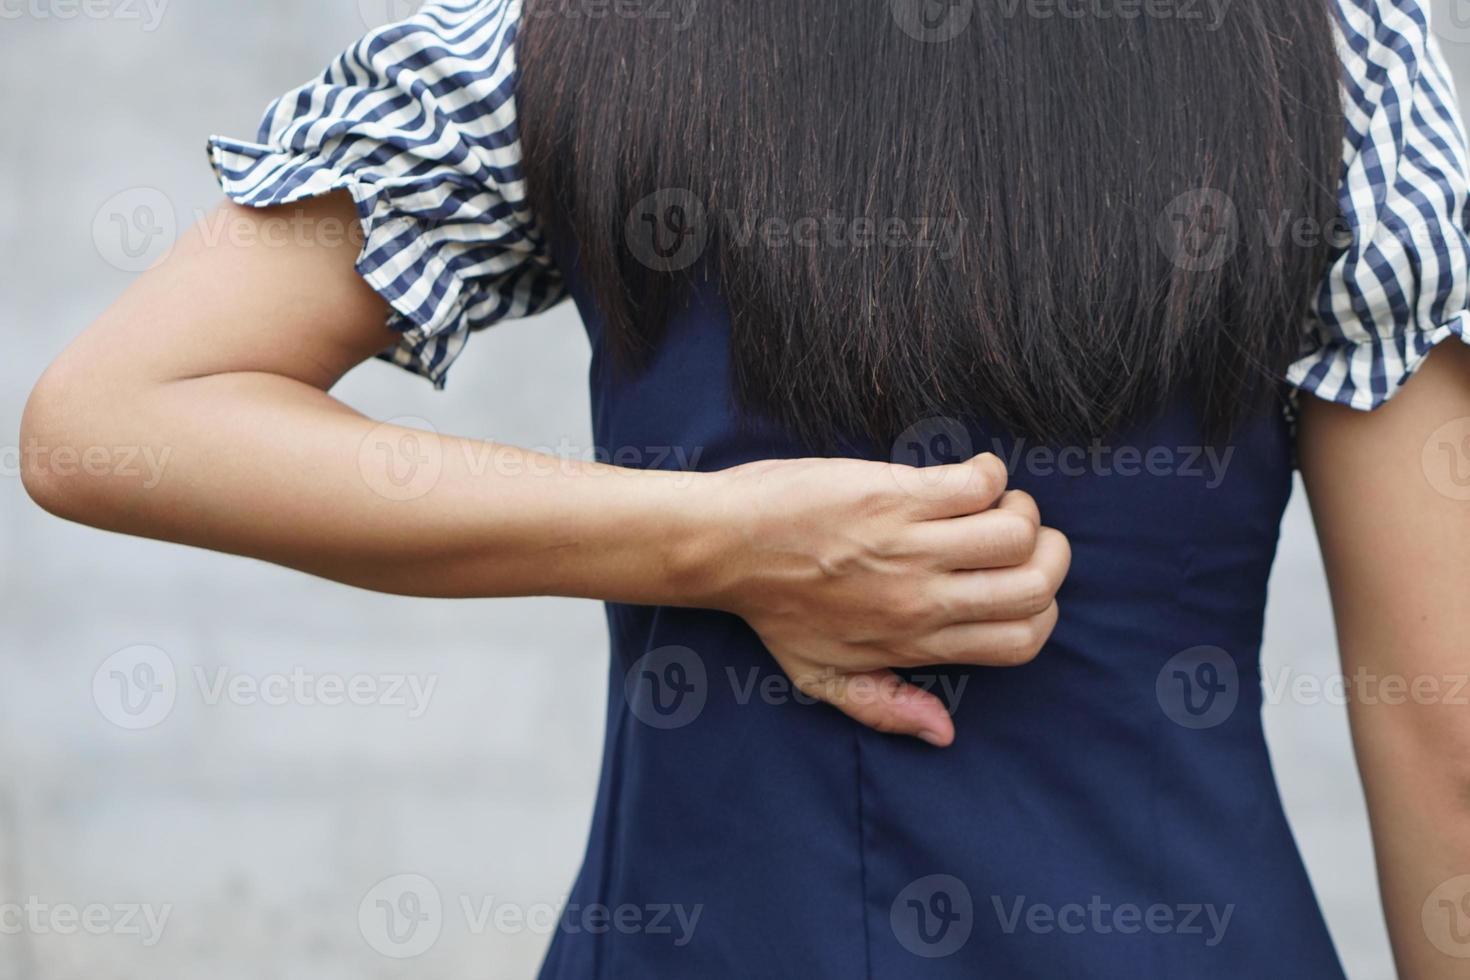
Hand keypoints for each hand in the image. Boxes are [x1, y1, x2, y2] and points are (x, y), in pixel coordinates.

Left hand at [704, 453, 1068, 745]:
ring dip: (1020, 509)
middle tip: (1019, 535)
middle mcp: (922, 599)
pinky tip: (968, 475)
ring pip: (1016, 531)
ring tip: (992, 502)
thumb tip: (945, 733)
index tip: (1019, 581)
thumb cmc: (769, 607)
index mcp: (913, 642)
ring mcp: (911, 545)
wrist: (724, 546)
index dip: (1042, 609)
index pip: (1020, 640)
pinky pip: (978, 482)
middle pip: (1034, 586)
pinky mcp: (896, 495)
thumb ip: (885, 706)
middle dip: (1048, 555)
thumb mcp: (820, 676)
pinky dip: (989, 473)